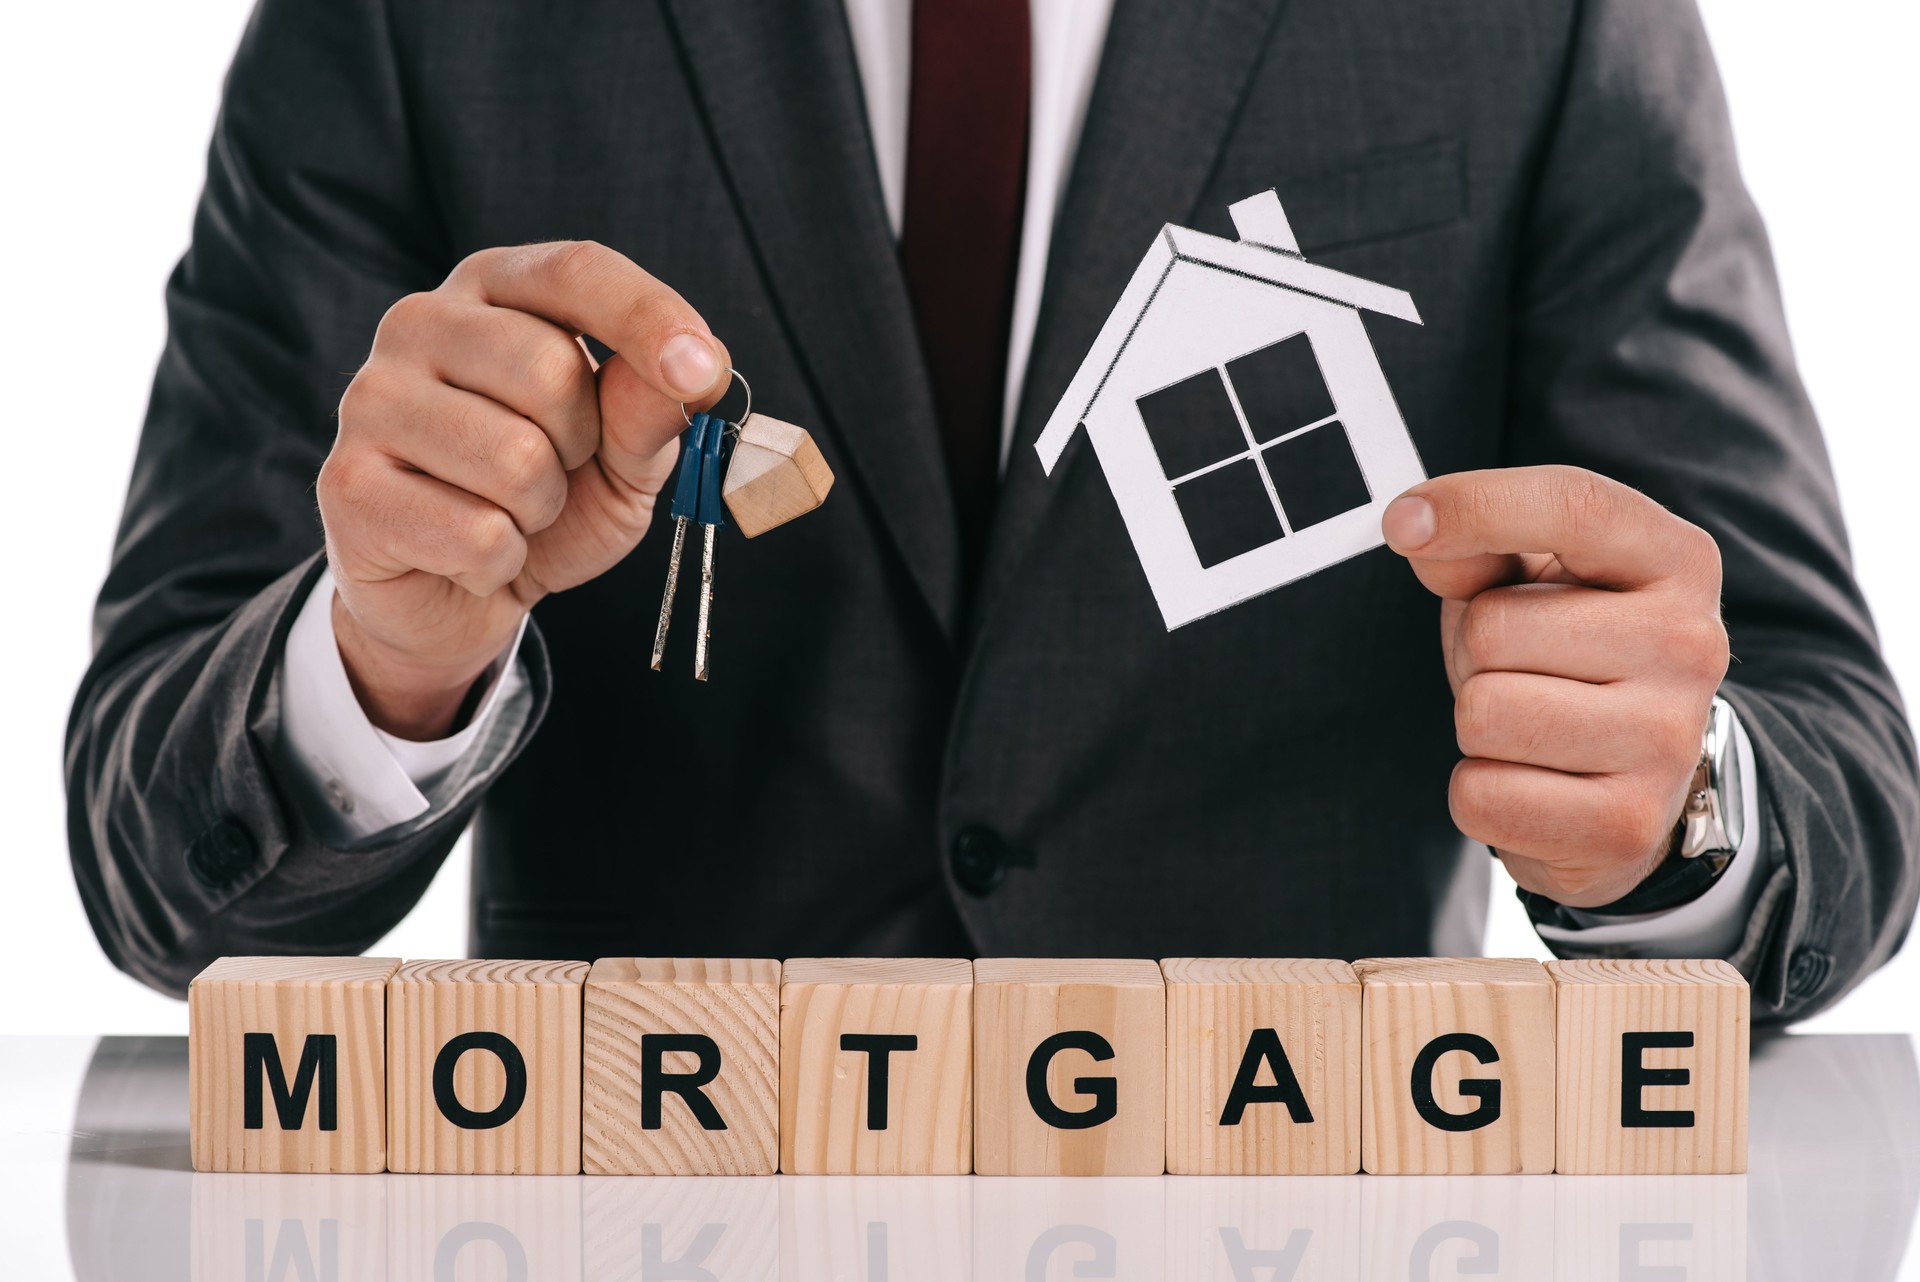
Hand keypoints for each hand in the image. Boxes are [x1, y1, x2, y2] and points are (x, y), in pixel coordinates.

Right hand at [319, 241, 729, 738]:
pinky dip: (499, 562)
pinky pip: (477, 534)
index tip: (704, 370)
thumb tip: (690, 372)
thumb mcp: (622, 457)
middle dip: (582, 447)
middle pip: (549, 371)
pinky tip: (468, 553)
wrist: (452, 592)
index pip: (576, 271)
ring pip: (516, 461)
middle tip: (554, 473)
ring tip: (509, 514)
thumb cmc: (544, 501)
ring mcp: (370, 399)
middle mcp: (419, 323)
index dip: (648, 317)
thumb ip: (652, 412)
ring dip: (539, 512)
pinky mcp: (346, 484)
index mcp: (494, 290)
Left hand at [1382, 465, 1729, 906]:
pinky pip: (1480, 796)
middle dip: (1473, 653)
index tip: (1401, 524)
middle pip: (1493, 627)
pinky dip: (1480, 792)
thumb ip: (1478, 542)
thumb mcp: (1532, 578)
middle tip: (1519, 671)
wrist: (1634, 781)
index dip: (1473, 506)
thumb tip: (1417, 530)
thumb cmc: (1568, 653)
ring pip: (1483, 713)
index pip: (1571, 505)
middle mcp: (1691, 645)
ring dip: (1476, 725)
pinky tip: (1532, 782)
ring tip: (1527, 725)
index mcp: (1676, 560)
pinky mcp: (1626, 825)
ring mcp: (1667, 739)